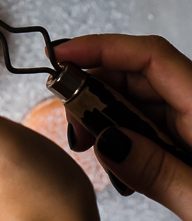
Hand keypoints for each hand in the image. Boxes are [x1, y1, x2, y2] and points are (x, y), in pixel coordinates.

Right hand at [55, 35, 191, 220]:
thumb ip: (157, 172)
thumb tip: (106, 140)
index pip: (151, 57)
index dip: (103, 47)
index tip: (63, 56)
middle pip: (140, 76)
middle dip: (97, 87)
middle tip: (70, 117)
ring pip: (141, 103)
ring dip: (107, 116)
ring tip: (88, 144)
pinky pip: (150, 129)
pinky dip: (125, 139)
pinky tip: (115, 163)